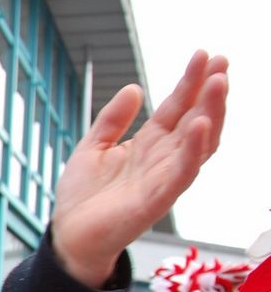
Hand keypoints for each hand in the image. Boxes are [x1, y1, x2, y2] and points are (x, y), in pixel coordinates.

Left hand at [51, 51, 227, 286]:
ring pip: (198, 143)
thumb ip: (112, 120)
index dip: (191, 82)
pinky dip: (194, 150)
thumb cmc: (83, 197)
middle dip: (210, 91)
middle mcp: (162, 160)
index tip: (204, 54)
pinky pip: (182, 174)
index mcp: (149, 145)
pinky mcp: (156, 201)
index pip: (177, 108)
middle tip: (222, 62)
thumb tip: (134, 88)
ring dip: (211, 113)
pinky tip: (200, 126)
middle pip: (195, 120)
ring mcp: (163, 180)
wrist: (68, 236)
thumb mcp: (93, 148)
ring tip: (219, 83)